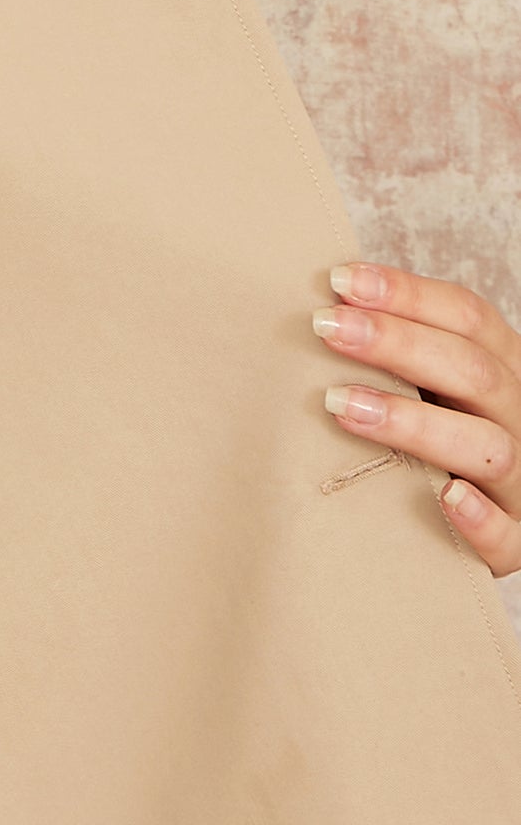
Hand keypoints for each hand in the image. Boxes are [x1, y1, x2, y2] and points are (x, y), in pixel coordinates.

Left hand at [315, 263, 520, 576]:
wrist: (487, 524)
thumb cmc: (440, 445)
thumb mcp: (436, 390)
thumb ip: (399, 357)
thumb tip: (323, 306)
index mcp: (504, 371)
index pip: (469, 318)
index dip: (408, 294)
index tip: (339, 281)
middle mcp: (520, 419)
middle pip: (473, 372)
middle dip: (397, 344)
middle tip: (327, 328)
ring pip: (488, 446)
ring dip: (415, 422)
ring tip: (342, 404)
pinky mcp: (516, 543)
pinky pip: (508, 535)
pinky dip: (479, 518)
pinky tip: (446, 497)